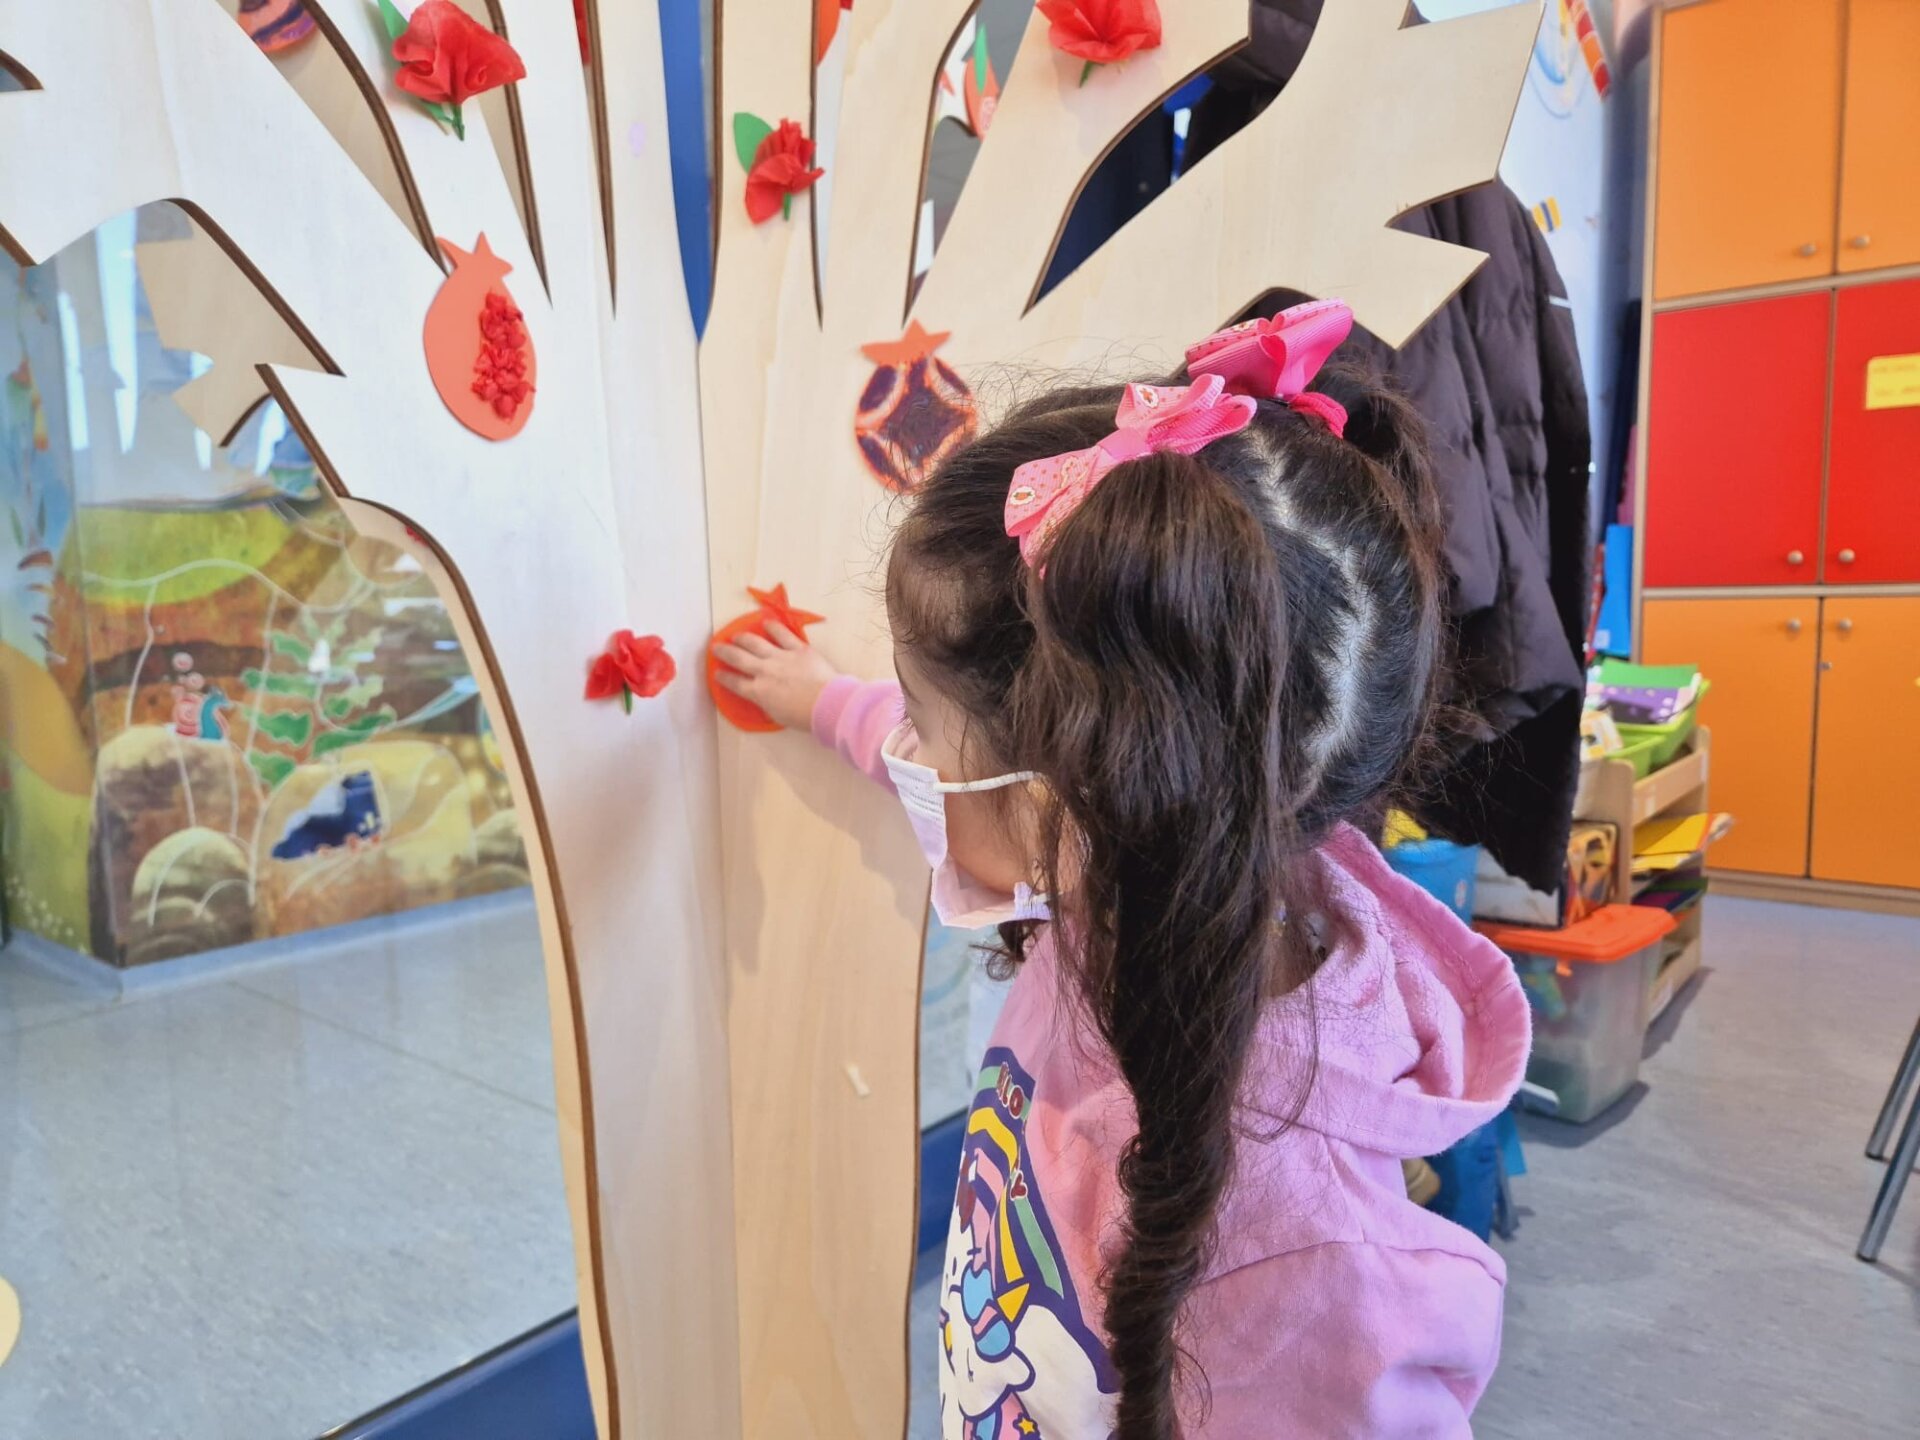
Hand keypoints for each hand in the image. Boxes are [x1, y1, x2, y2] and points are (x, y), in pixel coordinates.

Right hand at [711, 622, 840, 731]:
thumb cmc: (804, 716)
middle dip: (725, 652)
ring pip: (755, 643)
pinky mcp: (798, 649)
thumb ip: (767, 704)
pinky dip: (773, 628)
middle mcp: (765, 671)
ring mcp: (780, 657)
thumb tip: (764, 699)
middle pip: (739, 658)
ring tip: (736, 635)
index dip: (724, 678)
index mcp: (759, 692)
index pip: (736, 684)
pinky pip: (783, 635)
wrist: (827, 703)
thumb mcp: (778, 716)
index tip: (717, 673)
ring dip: (743, 638)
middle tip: (716, 647)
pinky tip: (766, 623)